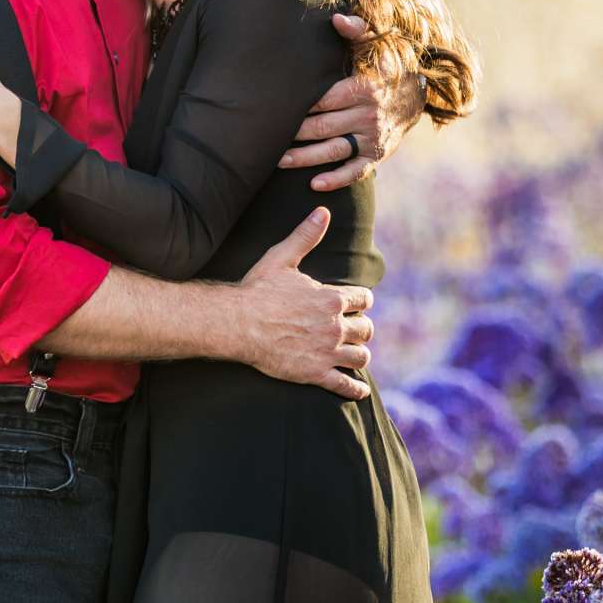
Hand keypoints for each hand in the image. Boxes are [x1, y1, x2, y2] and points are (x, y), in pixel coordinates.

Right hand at [234, 207, 373, 399]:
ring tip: (354, 354)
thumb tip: (322, 211)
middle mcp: (335, 326)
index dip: (361, 301)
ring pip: (361, 356)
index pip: (364, 299)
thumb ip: (305, 236)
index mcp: (331, 299)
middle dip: (361, 328)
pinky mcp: (316, 374)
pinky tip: (358, 390)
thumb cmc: (257, 291)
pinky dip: (355, 389)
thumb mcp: (281, 259)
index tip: (356, 304)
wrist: (237, 325)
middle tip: (354, 330)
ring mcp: (327, 352)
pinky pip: (345, 385)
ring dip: (359, 355)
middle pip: (366, 329)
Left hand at [279, 12, 426, 190]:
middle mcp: (369, 115)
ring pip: (334, 151)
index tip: (275, 107)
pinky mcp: (378, 155)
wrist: (417, 93)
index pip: (324, 100)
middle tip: (266, 137)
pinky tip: (315, 184)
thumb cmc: (386, 66)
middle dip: (294, 134)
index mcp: (364, 88)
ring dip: (305, 159)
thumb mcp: (377, 45)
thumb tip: (336, 18)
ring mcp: (373, 138)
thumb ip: (357, 30)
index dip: (300, 106)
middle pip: (323, 127)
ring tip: (278, 162)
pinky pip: (356, 172)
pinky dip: (337, 179)